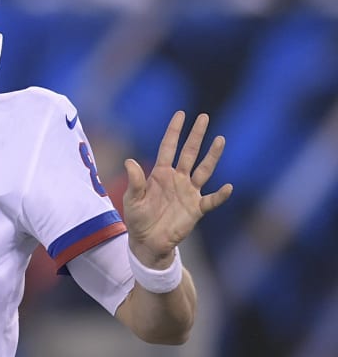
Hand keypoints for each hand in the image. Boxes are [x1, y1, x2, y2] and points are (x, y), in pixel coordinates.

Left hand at [123, 111, 233, 267]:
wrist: (147, 242)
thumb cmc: (138, 219)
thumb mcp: (133, 200)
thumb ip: (134, 181)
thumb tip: (129, 161)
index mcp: (160, 174)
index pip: (168, 148)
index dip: (174, 131)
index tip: (181, 114)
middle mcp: (177, 179)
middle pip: (189, 153)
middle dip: (196, 136)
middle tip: (204, 117)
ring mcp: (189, 192)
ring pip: (203, 170)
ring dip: (212, 156)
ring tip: (220, 139)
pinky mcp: (196, 208)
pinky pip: (211, 200)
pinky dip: (220, 195)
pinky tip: (227, 187)